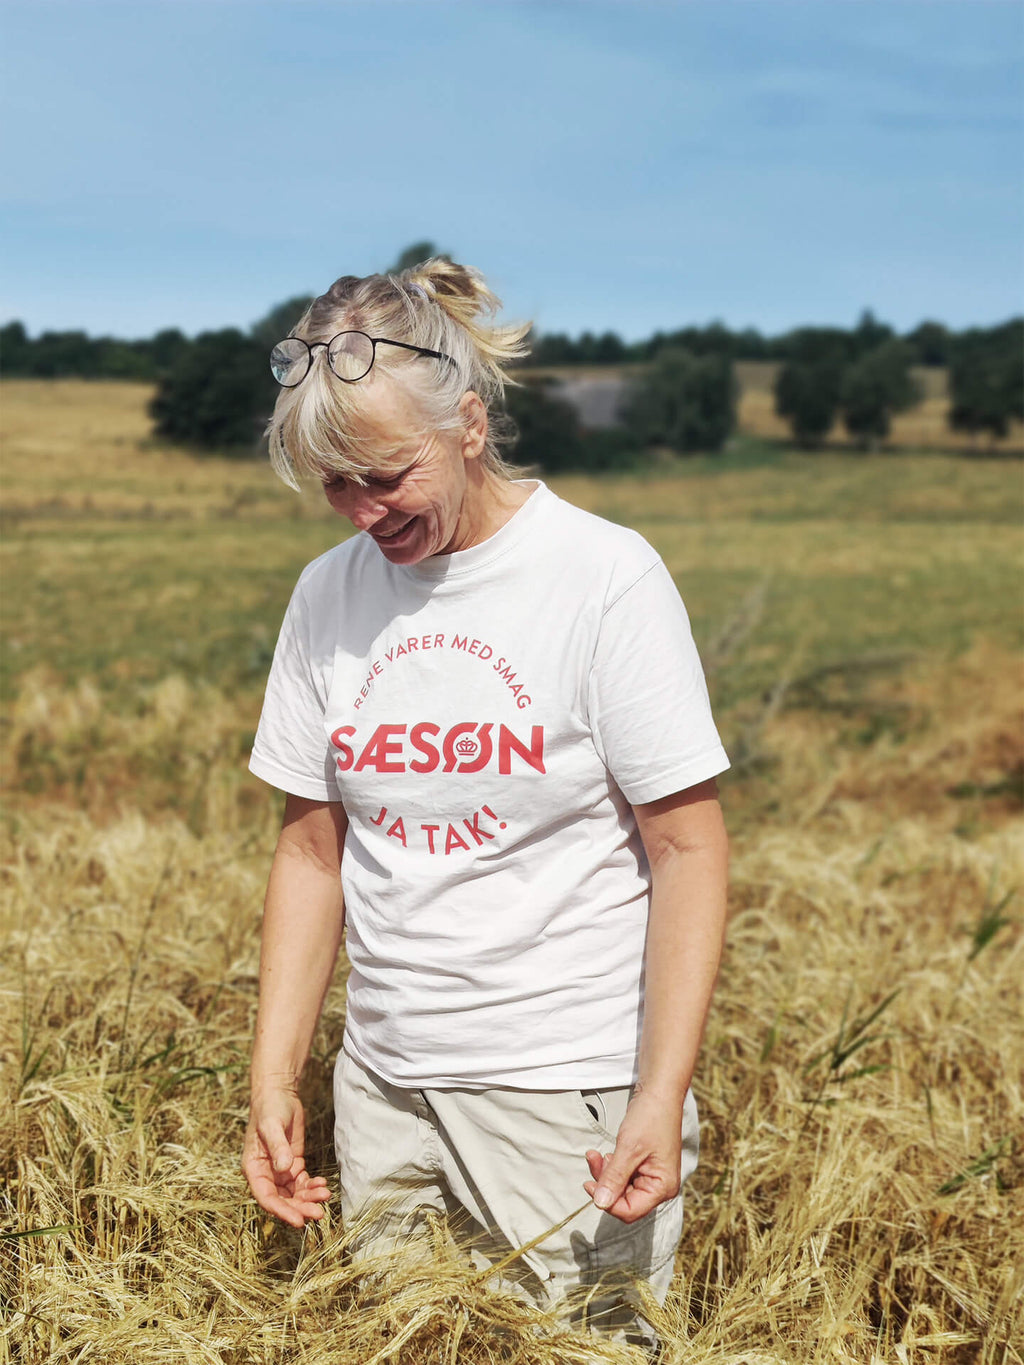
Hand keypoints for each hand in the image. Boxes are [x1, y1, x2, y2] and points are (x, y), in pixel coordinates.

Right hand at [242, 1084, 330, 1228]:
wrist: (279, 1094)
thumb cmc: (270, 1109)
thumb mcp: (272, 1126)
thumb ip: (278, 1148)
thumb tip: (284, 1168)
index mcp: (254, 1169)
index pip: (266, 1197)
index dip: (282, 1211)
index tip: (298, 1221)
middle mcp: (266, 1174)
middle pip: (283, 1199)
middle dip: (300, 1208)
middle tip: (319, 1213)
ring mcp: (280, 1170)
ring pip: (294, 1193)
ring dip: (309, 1198)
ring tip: (326, 1195)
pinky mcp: (293, 1164)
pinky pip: (302, 1182)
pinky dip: (313, 1186)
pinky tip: (324, 1184)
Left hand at [583, 1088, 682, 1223]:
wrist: (659, 1092)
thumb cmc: (650, 1118)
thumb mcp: (628, 1149)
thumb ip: (614, 1178)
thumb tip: (600, 1204)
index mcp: (662, 1187)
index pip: (630, 1210)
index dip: (607, 1202)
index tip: (588, 1184)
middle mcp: (660, 1186)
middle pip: (624, 1200)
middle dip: (605, 1183)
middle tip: (593, 1160)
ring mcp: (653, 1176)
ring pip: (621, 1187)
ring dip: (605, 1173)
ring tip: (596, 1154)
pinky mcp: (645, 1166)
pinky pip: (624, 1175)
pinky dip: (612, 1167)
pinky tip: (605, 1154)